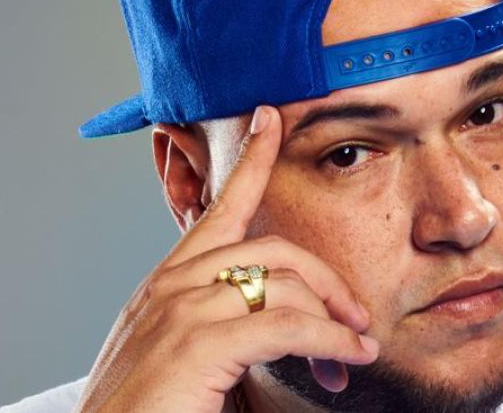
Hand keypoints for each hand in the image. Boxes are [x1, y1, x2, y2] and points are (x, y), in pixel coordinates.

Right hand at [73, 105, 378, 412]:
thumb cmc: (146, 412)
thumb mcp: (185, 357)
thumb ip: (224, 327)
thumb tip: (284, 326)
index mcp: (167, 283)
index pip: (216, 207)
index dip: (249, 159)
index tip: (269, 118)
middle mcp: (172, 285)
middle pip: (273, 248)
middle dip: (326, 279)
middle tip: (356, 319)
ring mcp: (183, 309)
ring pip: (286, 284)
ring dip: (335, 319)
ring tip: (356, 353)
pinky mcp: (200, 343)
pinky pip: (289, 324)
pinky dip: (330, 340)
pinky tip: (348, 357)